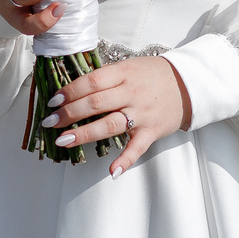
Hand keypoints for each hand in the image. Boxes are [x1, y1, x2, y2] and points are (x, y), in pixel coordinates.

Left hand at [41, 55, 191, 175]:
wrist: (188, 83)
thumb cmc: (152, 74)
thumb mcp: (129, 66)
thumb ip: (106, 77)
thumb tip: (72, 90)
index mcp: (124, 73)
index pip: (92, 82)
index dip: (70, 91)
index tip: (53, 101)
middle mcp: (132, 93)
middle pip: (96, 103)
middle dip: (69, 114)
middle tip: (50, 122)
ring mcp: (142, 113)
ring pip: (110, 124)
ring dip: (85, 134)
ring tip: (64, 140)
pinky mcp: (152, 131)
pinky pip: (137, 147)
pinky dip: (125, 160)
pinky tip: (112, 171)